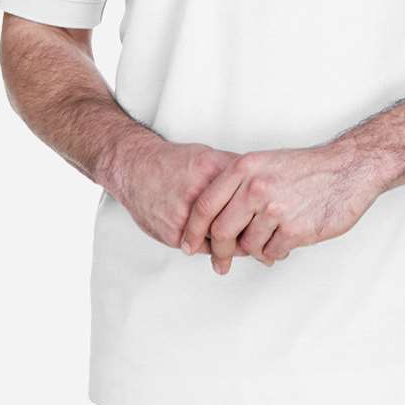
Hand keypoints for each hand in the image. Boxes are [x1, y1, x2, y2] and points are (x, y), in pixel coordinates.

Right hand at [106, 135, 254, 260]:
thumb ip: (232, 170)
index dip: (261, 209)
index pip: (247, 194)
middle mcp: (199, 193)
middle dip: (252, 235)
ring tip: (247, 247)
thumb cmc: (173, 163)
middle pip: (237, 221)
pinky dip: (213, 248)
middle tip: (263, 243)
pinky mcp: (174, 234)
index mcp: (211, 170)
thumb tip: (260, 182)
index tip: (270, 218)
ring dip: (234, 246)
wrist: (135, 169)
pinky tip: (222, 247)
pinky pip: (202, 248)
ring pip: (221, 240)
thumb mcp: (207, 156)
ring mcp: (185, 216)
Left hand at [179, 142, 383, 274]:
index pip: (205, 205)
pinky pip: (271, 253)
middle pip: (220, 231)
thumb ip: (238, 187)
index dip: (192, 230)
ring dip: (255, 249)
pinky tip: (285, 240)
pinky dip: (274, 252)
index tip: (188, 245)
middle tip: (220, 262)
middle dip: (219, 252)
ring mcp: (275, 209)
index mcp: (244, 168)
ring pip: (247, 246)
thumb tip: (212, 219)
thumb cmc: (307, 168)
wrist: (348, 169)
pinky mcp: (294, 229)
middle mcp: (255, 187)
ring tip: (270, 238)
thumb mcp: (265, 164)